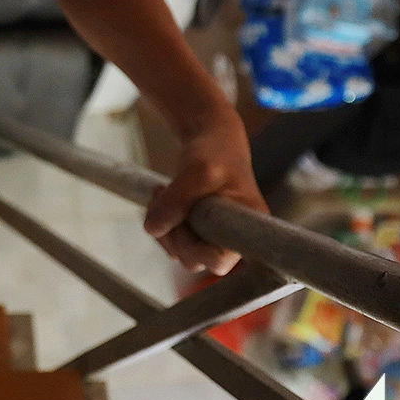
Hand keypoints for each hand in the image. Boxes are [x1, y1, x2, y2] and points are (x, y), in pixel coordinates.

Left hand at [141, 109, 266, 275]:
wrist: (213, 138)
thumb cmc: (216, 153)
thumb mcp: (197, 172)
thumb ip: (176, 201)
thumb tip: (152, 229)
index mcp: (247, 229)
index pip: (219, 262)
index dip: (194, 247)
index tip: (186, 218)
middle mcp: (233, 239)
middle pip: (193, 260)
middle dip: (173, 231)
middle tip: (164, 197)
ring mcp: (213, 237)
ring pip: (178, 251)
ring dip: (163, 225)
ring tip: (162, 192)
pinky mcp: (198, 231)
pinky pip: (172, 240)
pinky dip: (161, 221)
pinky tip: (162, 196)